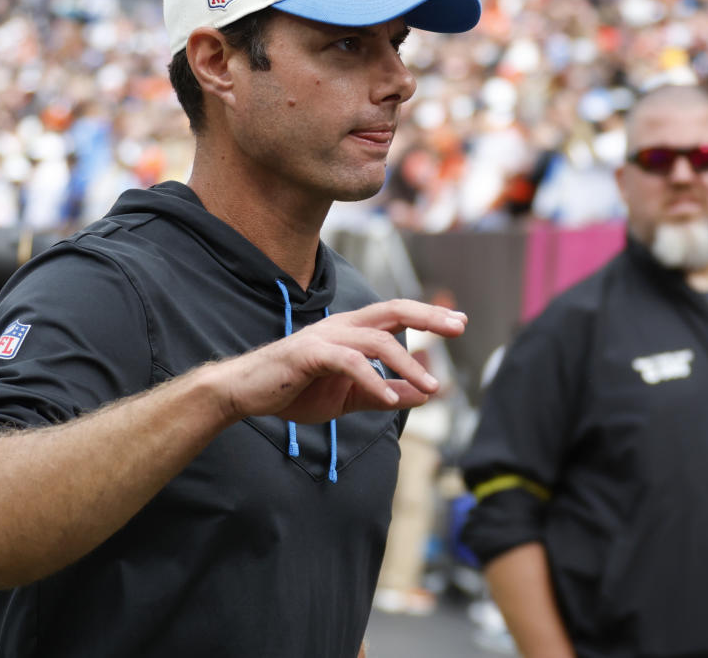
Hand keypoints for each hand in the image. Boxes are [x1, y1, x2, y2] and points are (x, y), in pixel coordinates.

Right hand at [215, 299, 465, 423]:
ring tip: (431, 386)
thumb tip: (423, 395)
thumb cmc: (296, 389)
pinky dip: (372, 379)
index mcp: (351, 331)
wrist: (248, 392)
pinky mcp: (309, 354)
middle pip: (392, 311)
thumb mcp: (348, 396)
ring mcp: (325, 337)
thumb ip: (384, 393)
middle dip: (428, 317)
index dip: (427, 315)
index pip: (396, 315)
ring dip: (407, 364)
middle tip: (458, 327)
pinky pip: (349, 362)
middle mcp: (342, 326)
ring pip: (377, 340)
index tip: (459, 322)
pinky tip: (388, 396)